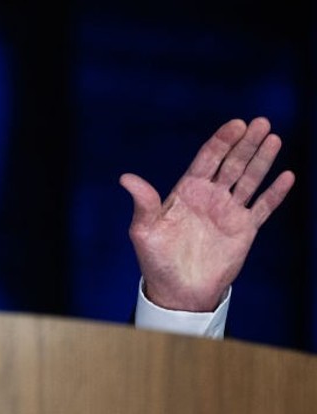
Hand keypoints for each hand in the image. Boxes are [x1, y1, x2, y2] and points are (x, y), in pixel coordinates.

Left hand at [119, 117, 294, 311]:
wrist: (178, 291)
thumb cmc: (156, 259)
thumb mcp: (144, 230)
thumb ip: (143, 203)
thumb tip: (126, 178)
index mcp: (186, 191)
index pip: (207, 159)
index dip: (222, 141)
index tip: (237, 124)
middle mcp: (209, 196)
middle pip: (231, 163)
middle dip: (246, 143)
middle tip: (262, 123)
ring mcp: (228, 211)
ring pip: (249, 179)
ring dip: (262, 160)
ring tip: (274, 139)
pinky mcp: (244, 230)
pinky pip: (263, 207)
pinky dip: (275, 193)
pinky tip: (287, 176)